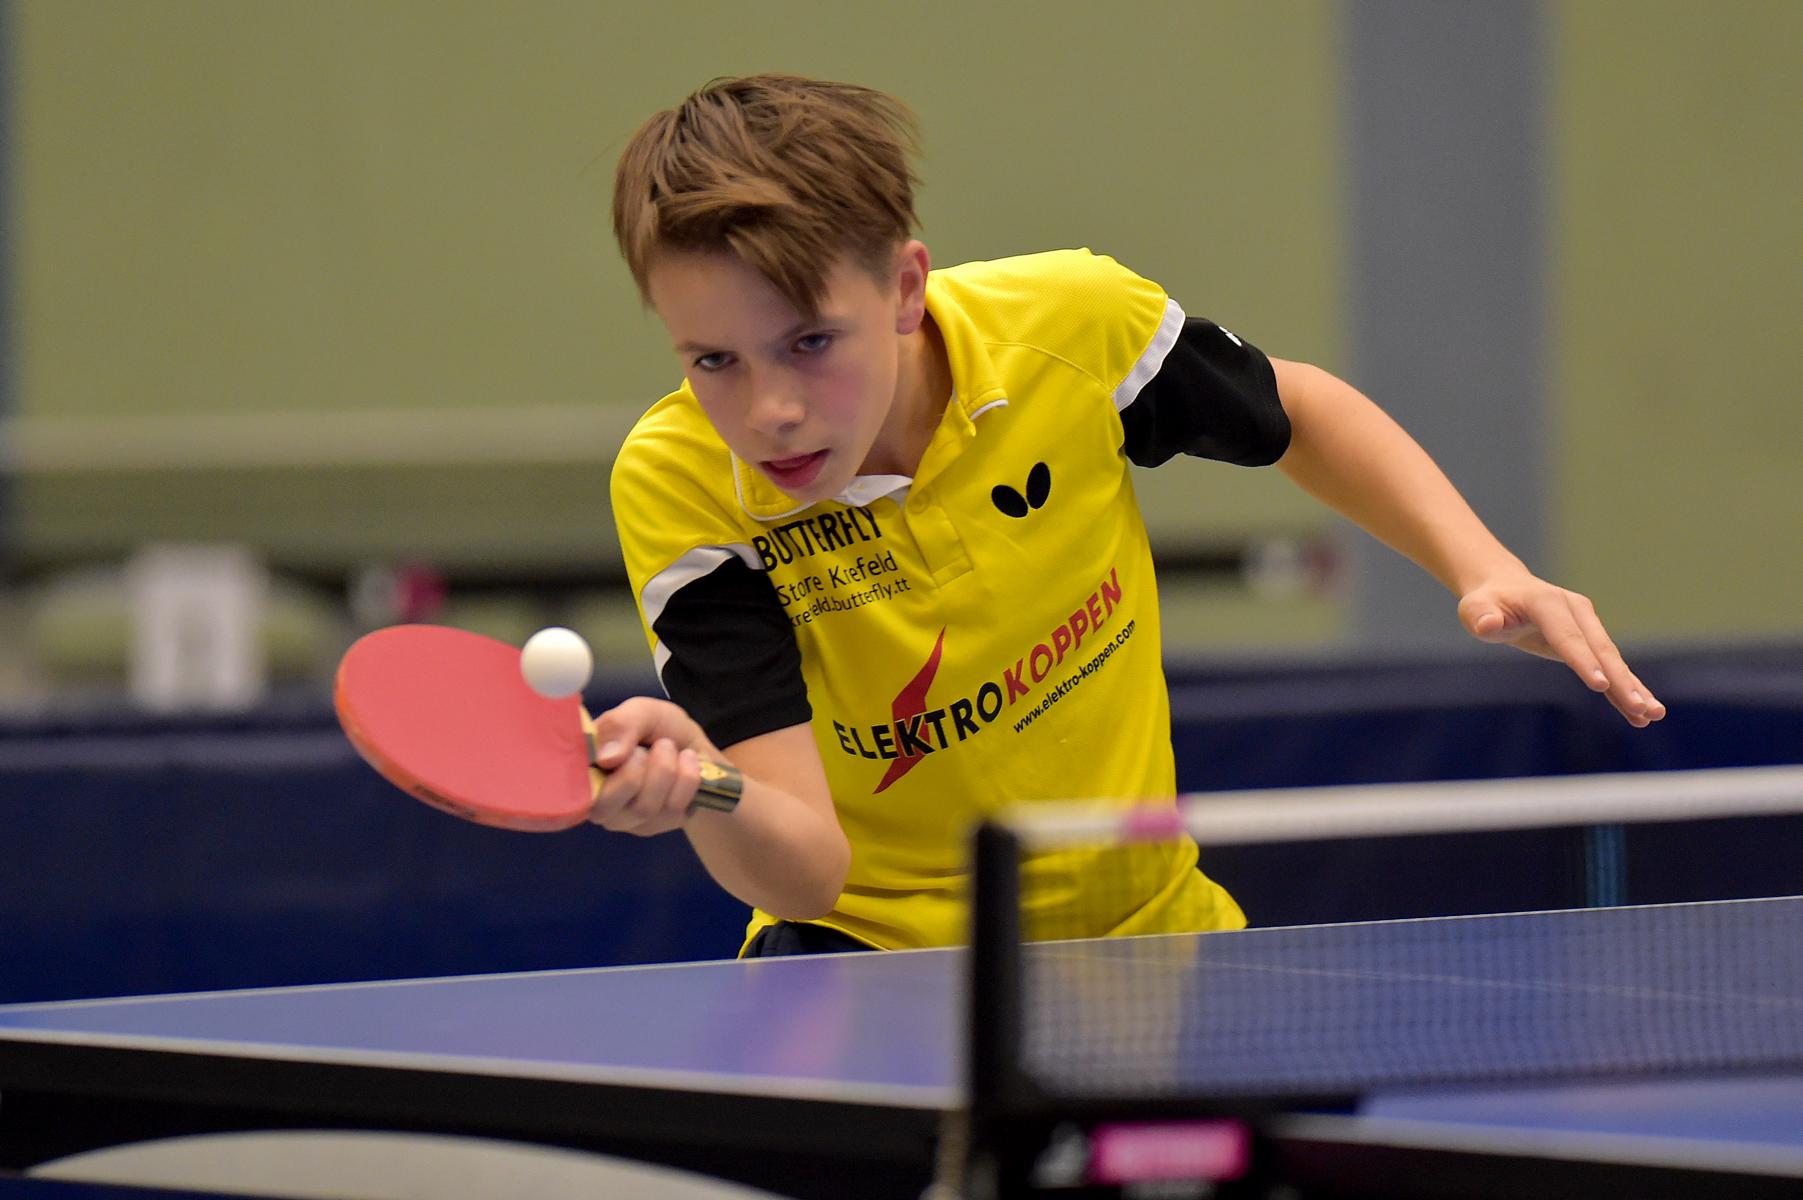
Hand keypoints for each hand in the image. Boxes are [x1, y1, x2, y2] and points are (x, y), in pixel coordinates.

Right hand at [586, 696, 719, 835]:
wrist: (696, 744)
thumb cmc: (658, 728)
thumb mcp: (641, 712)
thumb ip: (620, 726)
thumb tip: (605, 759)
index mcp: (584, 771)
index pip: (571, 790)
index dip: (594, 774)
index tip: (622, 752)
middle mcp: (598, 801)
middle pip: (606, 805)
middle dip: (637, 768)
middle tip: (656, 744)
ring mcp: (627, 818)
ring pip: (643, 808)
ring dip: (666, 768)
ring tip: (672, 749)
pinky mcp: (657, 827)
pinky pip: (672, 810)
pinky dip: (687, 778)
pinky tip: (687, 763)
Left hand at [1457, 574, 1665, 727]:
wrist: (1505, 589)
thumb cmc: (1487, 602)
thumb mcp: (1474, 608)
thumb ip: (1481, 616)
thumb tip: (1488, 625)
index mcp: (1548, 602)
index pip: (1567, 636)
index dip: (1583, 661)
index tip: (1601, 686)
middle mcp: (1575, 610)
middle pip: (1600, 650)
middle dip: (1621, 681)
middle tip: (1641, 708)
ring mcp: (1587, 624)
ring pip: (1612, 660)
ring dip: (1633, 688)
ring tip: (1654, 714)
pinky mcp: (1590, 640)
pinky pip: (1609, 667)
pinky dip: (1624, 688)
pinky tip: (1640, 711)